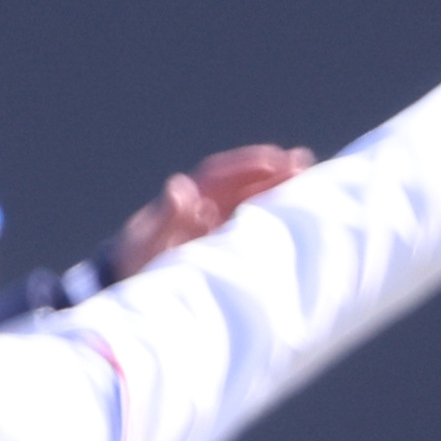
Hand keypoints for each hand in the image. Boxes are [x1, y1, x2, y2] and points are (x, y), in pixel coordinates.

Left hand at [102, 145, 312, 279]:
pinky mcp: (223, 238)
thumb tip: (179, 186)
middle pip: (241, 181)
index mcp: (185, 199)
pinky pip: (251, 219)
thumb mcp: (147, 241)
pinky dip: (273, 210)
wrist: (130, 282)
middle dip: (270, 170)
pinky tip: (299, 208)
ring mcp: (215, 220)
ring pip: (251, 197)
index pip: (218, 174)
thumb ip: (165, 216)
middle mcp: (202, 204)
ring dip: (278, 186)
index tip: (273, 158)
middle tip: (303, 162)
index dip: (245, 164)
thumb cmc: (137, 260)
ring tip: (309, 175)